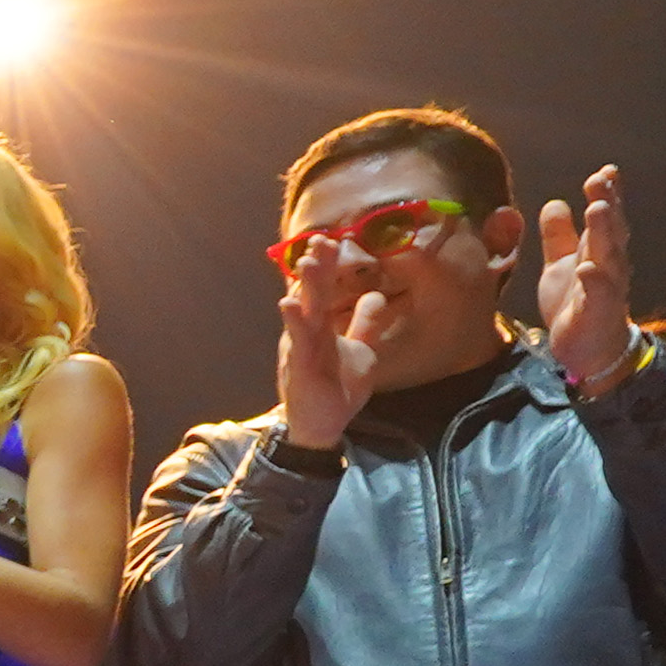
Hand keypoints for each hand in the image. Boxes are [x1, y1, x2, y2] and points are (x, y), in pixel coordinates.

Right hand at [274, 244, 383, 450]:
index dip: (326, 267)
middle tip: (320, 239)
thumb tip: (377, 295)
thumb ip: (365, 324)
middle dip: (315, 267)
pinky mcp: (300, 367)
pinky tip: (289, 304)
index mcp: (320, 328)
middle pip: (312, 294)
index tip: (331, 240)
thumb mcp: (360, 350)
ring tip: (305, 262)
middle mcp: (307, 334)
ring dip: (303, 287)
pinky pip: (298, 342)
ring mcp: (301, 349)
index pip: (322, 291)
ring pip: (304, 313)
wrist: (323, 426)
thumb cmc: (337, 389)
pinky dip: (294, 323)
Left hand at [537, 163, 638, 388]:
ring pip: (609, 256)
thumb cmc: (576, 303)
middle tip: (600, 180)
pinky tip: (587, 266)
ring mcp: (606, 288)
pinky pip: (598, 294)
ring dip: (604, 232)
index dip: (606, 194)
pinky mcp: (597, 312)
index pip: (606, 217)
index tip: (603, 172)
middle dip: (607, 203)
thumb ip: (558, 236)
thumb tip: (555, 202)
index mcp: (599, 251)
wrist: (587, 349)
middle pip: (610, 230)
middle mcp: (608, 264)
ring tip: (596, 209)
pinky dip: (594, 280)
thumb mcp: (561, 265)